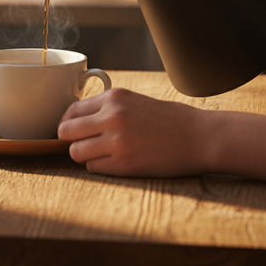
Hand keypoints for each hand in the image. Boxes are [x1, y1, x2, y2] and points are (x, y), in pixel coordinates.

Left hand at [57, 88, 208, 176]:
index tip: (73, 129)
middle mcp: (111, 117)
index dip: (68, 122)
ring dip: (83, 155)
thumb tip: (77, 119)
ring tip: (99, 154)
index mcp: (114, 97)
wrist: (199, 136)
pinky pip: (93, 168)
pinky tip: (114, 162)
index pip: (71, 110)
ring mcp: (117, 141)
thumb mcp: (134, 100)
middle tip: (82, 143)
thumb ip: (107, 107)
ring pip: (76, 152)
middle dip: (70, 139)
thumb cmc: (169, 119)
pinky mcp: (124, 164)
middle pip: (66, 131)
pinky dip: (99, 167)